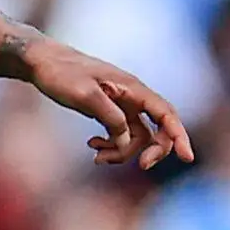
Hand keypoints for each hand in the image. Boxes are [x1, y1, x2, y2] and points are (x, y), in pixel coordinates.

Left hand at [22, 40, 194, 170]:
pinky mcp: (109, 111)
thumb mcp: (85, 95)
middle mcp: (132, 97)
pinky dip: (111, 145)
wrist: (42, 62)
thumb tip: (128, 141)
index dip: (179, 135)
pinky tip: (92, 145)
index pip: (166, 113)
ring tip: (96, 156)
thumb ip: (110, 117)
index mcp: (132, 89)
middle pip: (158, 129)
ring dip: (122, 152)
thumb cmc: (62, 74)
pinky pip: (121, 135)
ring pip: (136, 137)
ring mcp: (121, 105)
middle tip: (141, 167)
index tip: (187, 157)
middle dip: (152, 150)